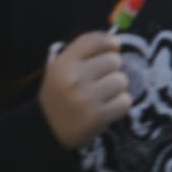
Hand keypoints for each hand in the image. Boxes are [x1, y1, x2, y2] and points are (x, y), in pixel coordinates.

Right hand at [39, 32, 130, 149]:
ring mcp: (85, 99)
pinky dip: (119, 105)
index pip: (97, 40)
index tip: (111, 50)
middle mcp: (73, 79)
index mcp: (63, 64)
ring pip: (122, 81)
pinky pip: (125, 101)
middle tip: (98, 82)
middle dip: (111, 70)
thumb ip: (87, 52)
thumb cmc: (61, 94)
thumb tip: (117, 45)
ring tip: (100, 97)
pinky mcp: (96, 117)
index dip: (109, 44)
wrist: (46, 131)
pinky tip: (104, 109)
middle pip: (114, 60)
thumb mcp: (63, 68)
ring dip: (116, 89)